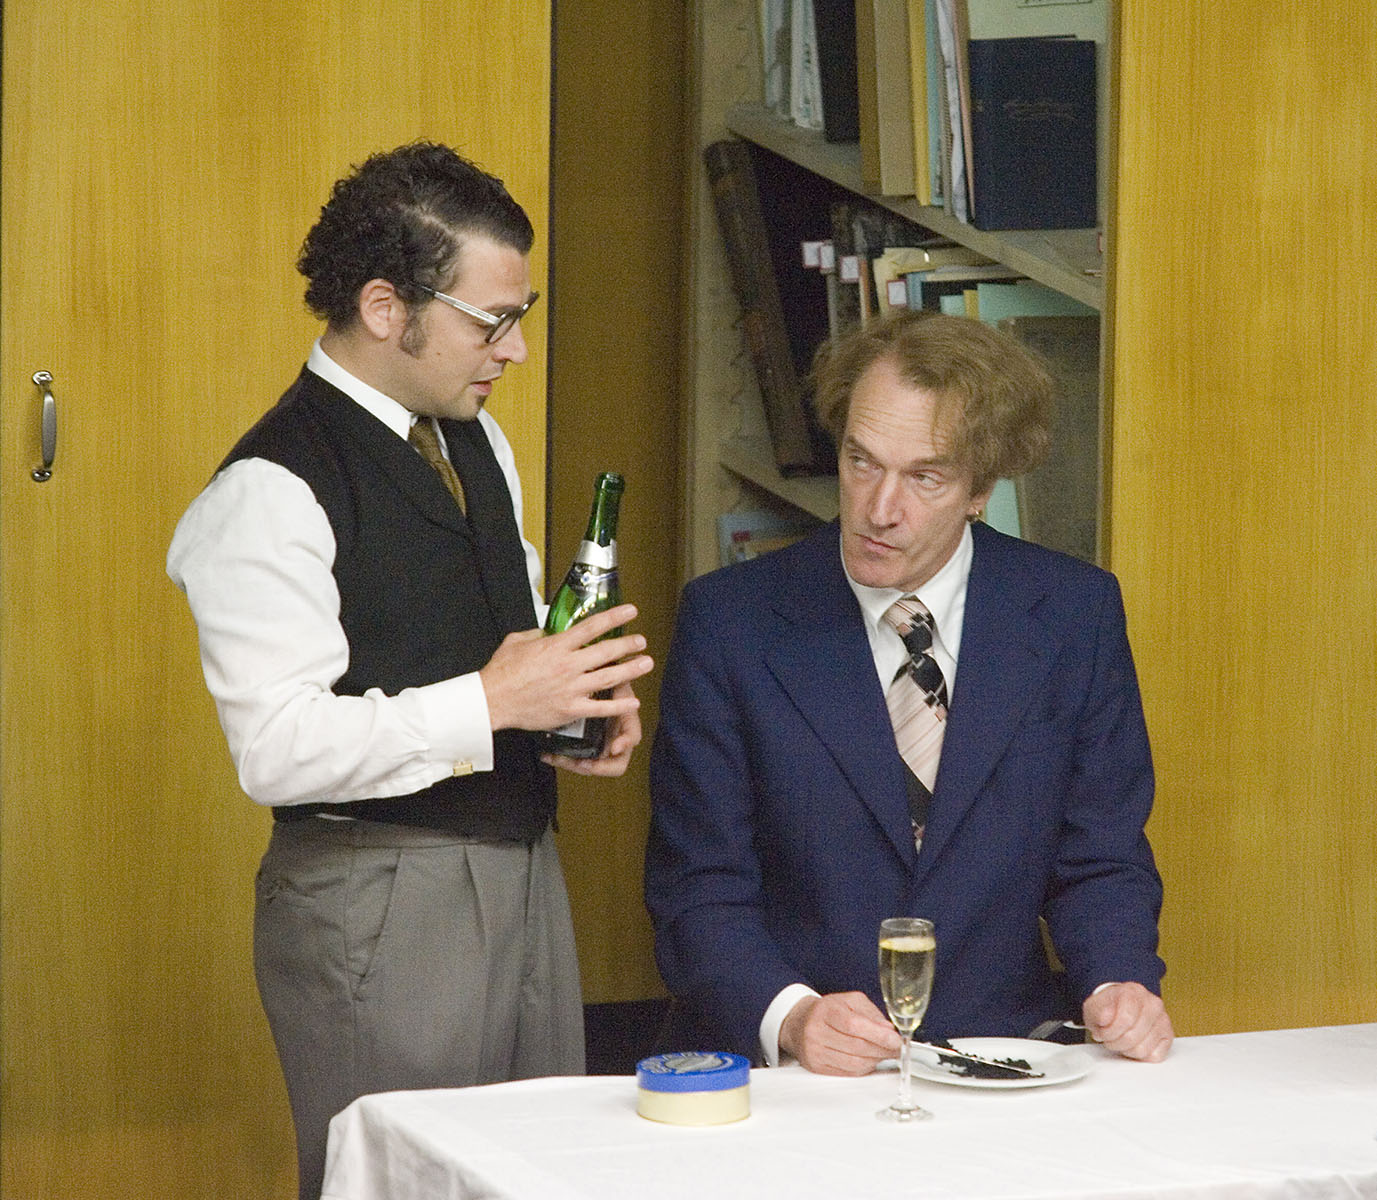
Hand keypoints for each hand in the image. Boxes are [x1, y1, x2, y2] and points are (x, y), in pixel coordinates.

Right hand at [479, 604, 652, 734]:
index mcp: (556, 646)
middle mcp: (568, 665)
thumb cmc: (502, 671)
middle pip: (606, 652)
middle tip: (641, 640)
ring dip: (630, 670)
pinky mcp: (570, 709)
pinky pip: (599, 708)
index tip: (630, 611)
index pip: (591, 628)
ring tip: (646, 663)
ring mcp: (571, 688)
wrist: (492, 700)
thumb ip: (538, 634)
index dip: (614, 618)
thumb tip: (550, 630)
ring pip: (608, 678)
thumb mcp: (517, 641)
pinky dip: (618, 706)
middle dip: (628, 645)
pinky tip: (633, 702)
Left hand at [542, 682, 642, 776]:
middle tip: (581, 763)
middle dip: (598, 767)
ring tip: (556, 758)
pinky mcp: (580, 745)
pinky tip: (548, 754)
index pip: (632, 737)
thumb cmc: (600, 676)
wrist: (582, 678)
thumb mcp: (610, 676)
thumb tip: (625, 678)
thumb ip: (618, 679)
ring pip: (591, 765)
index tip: (614, 747)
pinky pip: (574, 759)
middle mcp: (614, 735)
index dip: (625, 744)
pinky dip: (561, 758)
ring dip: (574, 765)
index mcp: (624, 720)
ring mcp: (597, 743)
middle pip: (614, 764)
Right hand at [778, 992, 902, 1075]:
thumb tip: (888, 1030)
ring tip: (883, 1053)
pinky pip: (848, 1072)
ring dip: (875, 1060)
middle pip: (856, 1047)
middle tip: (896, 1048)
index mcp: (825, 1011)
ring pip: (854, 1063)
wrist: (799, 1022)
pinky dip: (864, 1068)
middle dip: (882, 1049)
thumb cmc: (827, 1011)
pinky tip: (869, 1059)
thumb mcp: (849, 1001)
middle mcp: (816, 1032)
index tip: (896, 1040)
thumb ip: (870, 1013)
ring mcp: (815, 1051)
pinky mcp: (816, 1067)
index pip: (854, 1025)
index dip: (878, 1035)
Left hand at [1081, 981, 1173, 1061]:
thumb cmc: (1107, 1008)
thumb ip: (1097, 1012)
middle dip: (1115, 1042)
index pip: (1125, 1020)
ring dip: (1126, 1050)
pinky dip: (1141, 1056)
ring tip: (1120, 1040)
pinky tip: (1134, 1044)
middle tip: (1109, 1039)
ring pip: (1143, 1049)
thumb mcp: (1093, 1007)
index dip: (1109, 1032)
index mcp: (1133, 991)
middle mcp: (1153, 1003)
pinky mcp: (1168, 1036)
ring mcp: (1163, 1019)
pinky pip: (1154, 1056)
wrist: (1118, 1007)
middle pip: (1132, 1037)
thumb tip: (1106, 1018)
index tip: (1101, 1033)